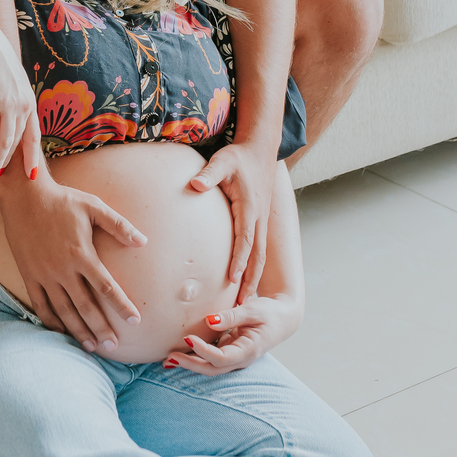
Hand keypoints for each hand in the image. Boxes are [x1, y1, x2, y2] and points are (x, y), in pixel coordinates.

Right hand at [0, 29, 41, 178]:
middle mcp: (22, 105)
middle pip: (18, 142)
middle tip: (4, 178)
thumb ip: (13, 100)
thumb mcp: (11, 83)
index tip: (32, 173)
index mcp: (29, 101)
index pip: (34, 136)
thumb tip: (7, 117)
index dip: (32, 156)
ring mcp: (8, 105)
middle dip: (11, 162)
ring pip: (5, 141)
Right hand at [0, 174, 147, 352]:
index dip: (122, 306)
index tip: (135, 320)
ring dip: (78, 330)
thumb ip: (119, 225)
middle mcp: (63, 269)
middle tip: (113, 346)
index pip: (106, 287)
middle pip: (86, 306)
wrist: (25, 196)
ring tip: (91, 346)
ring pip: (63, 310)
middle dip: (101, 328)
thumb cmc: (62, 200)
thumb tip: (143, 241)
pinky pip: (40, 304)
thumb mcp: (94, 206)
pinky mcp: (29, 275)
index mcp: (82, 254)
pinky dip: (50, 321)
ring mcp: (44, 274)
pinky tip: (60, 332)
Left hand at [163, 296, 300, 375]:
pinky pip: (210, 359)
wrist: (282, 319)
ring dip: (189, 364)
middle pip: (212, 368)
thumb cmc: (269, 313)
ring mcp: (234, 358)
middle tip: (169, 357)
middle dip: (190, 364)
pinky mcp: (229, 352)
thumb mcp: (253, 310)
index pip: (222, 358)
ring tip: (167, 360)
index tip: (187, 338)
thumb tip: (209, 320)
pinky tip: (178, 354)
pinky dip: (195, 357)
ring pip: (209, 367)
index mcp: (248, 350)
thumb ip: (232, 316)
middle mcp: (240, 359)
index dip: (203, 351)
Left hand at [188, 141, 276, 300]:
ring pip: (260, 255)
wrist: (260, 150)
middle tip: (244, 306)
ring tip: (247, 302)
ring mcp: (262, 221)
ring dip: (254, 278)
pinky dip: (254, 267)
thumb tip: (194, 185)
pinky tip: (247, 280)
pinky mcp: (260, 221)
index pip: (245, 239)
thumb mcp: (222, 162)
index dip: (239, 261)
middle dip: (251, 280)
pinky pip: (258, 249)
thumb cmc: (238, 157)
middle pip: (257, 256)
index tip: (233, 281)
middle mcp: (259, 219)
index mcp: (249, 208)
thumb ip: (208, 174)